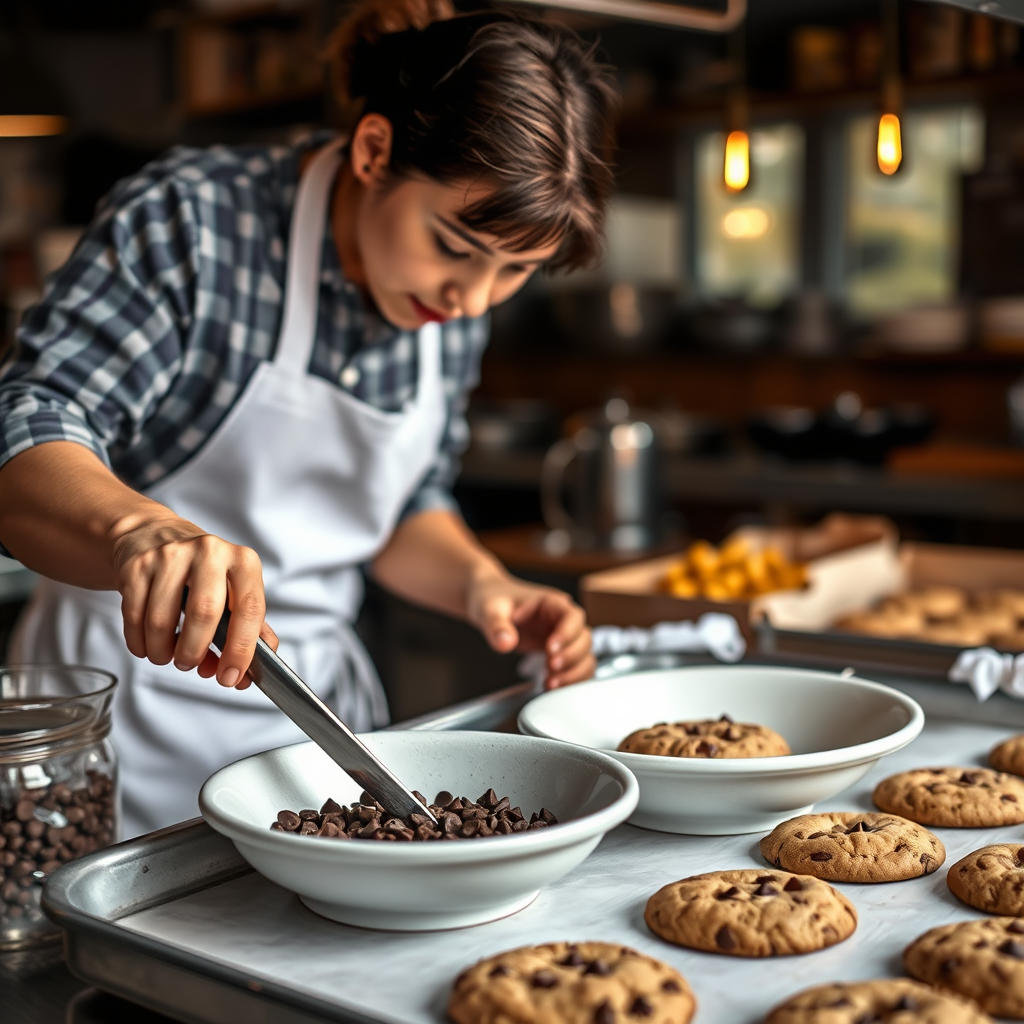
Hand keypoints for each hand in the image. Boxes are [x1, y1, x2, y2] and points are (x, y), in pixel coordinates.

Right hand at [110, 512, 277, 689]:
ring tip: (167, 655)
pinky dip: (140, 643)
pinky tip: (148, 644)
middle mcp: (209, 552)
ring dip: (162, 652)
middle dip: (194, 652)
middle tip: (189, 665)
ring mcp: (170, 556)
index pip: (250, 609)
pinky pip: (134, 617)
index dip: (241, 650)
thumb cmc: (203, 572)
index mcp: (243, 561)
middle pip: (203, 614)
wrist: (155, 535)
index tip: (231, 677)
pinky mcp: (137, 565)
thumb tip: (247, 675)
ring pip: (161, 620)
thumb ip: (248, 631)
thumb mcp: (234, 590)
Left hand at [467, 571, 594, 688]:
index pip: (572, 616)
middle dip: (571, 657)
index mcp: (551, 603)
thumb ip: (497, 625)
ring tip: (551, 683)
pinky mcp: (558, 652)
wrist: (489, 604)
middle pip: (584, 638)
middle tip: (551, 668)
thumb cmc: (493, 599)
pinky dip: (569, 679)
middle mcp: (562, 620)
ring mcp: (563, 637)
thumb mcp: (489, 609)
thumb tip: (505, 643)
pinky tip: (551, 685)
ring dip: (573, 673)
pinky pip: (575, 667)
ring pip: (584, 656)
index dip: (567, 634)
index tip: (551, 649)